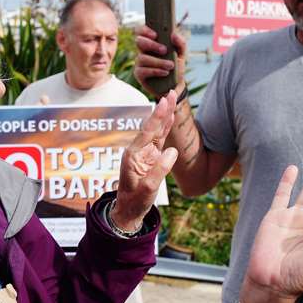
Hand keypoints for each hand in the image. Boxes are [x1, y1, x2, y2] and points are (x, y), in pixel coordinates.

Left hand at [112, 94, 178, 230]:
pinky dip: (165, 127)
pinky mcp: (150, 157)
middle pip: (152, 126)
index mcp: (133, 155)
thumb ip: (160, 170)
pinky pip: (160, 139)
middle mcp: (138, 150)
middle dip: (162, 110)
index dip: (157, 116)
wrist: (129, 210)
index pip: (148, 132)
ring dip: (164, 115)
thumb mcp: (148, 188)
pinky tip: (170, 116)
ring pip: (157, 130)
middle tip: (171, 93)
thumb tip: (172, 151)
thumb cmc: (136, 201)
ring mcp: (144, 153)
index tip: (164, 101)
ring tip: (171, 98)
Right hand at [132, 23, 185, 88]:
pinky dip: (155, 71)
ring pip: (142, 58)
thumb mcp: (182, 54)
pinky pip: (142, 70)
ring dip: (158, 61)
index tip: (155, 35)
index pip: (141, 31)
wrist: (175, 85)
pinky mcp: (139, 74)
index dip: (145, 30)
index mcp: (151, 42)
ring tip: (170, 65)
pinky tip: (165, 72)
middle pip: (139, 41)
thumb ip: (181, 43)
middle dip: (152, 45)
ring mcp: (140, 62)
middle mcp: (143, 51)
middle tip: (164, 50)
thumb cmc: (176, 66)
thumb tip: (174, 35)